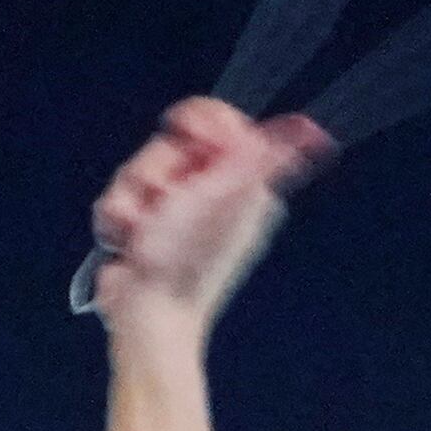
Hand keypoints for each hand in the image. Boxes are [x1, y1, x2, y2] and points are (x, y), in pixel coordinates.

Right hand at [87, 97, 332, 346]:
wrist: (150, 313)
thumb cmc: (189, 263)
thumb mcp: (230, 198)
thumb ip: (264, 158)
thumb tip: (310, 130)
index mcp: (240, 180)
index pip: (216, 118)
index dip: (197, 123)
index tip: (191, 142)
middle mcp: (210, 190)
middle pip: (170, 142)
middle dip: (156, 170)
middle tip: (166, 201)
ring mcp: (175, 207)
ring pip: (138, 170)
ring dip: (134, 199)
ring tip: (144, 230)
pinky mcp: (144, 224)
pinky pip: (122, 198)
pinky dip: (120, 219)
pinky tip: (129, 241)